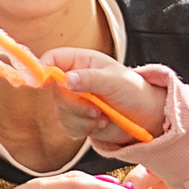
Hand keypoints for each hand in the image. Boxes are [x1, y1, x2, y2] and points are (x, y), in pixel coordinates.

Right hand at [42, 48, 166, 147]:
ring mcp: (74, 101)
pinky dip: (84, 129)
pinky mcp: (77, 120)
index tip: (42, 83)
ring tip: (103, 117)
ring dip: (82, 119)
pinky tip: (101, 124)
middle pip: (54, 91)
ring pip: (61, 112)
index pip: (53, 59)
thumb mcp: (114, 80)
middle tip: (95, 108)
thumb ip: (90, 79)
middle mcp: (74, 79)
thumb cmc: (133, 90)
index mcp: (81, 61)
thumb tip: (66, 80)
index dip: (43, 68)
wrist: (145, 116)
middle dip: (74, 104)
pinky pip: (68, 127)